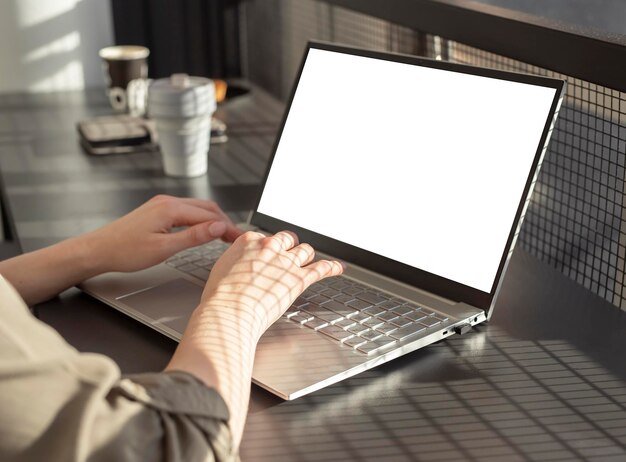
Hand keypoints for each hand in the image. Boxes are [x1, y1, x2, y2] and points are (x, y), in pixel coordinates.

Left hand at [82, 195, 242, 273]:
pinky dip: (200, 220)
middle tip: (236, 238)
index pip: (209, 216)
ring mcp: (161, 205)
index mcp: (170, 208)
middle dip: (224, 222)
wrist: (98, 250)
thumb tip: (218, 227)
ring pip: (197, 209)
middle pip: (206, 208)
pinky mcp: (157, 212)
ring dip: (213, 220)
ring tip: (224, 236)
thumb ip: (194, 236)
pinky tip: (204, 231)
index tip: (240, 239)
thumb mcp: (164, 248)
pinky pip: (186, 212)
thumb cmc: (125, 251)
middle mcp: (167, 202)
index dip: (228, 228)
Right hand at [199, 230, 343, 336]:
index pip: (264, 238)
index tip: (268, 255)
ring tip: (310, 261)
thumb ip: (236, 262)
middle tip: (290, 255)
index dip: (267, 249)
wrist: (229, 313)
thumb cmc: (220, 298)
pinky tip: (338, 268)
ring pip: (304, 251)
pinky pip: (321, 269)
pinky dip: (332, 267)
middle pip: (288, 240)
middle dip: (290, 247)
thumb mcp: (221, 269)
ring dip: (307, 256)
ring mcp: (285, 263)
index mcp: (248, 241)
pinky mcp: (298, 279)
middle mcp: (269, 248)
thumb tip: (240, 266)